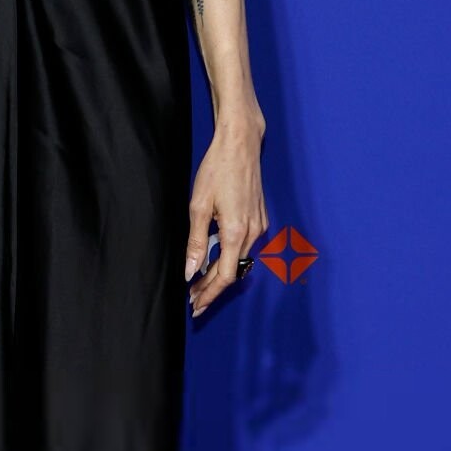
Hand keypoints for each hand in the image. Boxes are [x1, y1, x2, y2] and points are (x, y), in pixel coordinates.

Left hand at [186, 114, 266, 319]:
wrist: (240, 144)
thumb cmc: (217, 170)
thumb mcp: (198, 206)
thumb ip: (196, 242)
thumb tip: (190, 271)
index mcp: (237, 232)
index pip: (225, 276)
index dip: (209, 294)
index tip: (195, 306)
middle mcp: (253, 233)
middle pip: (233, 271)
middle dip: (211, 288)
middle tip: (192, 299)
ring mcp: (260, 226)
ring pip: (239, 260)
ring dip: (220, 273)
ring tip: (198, 283)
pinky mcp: (260, 218)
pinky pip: (245, 247)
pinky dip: (229, 258)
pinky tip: (215, 260)